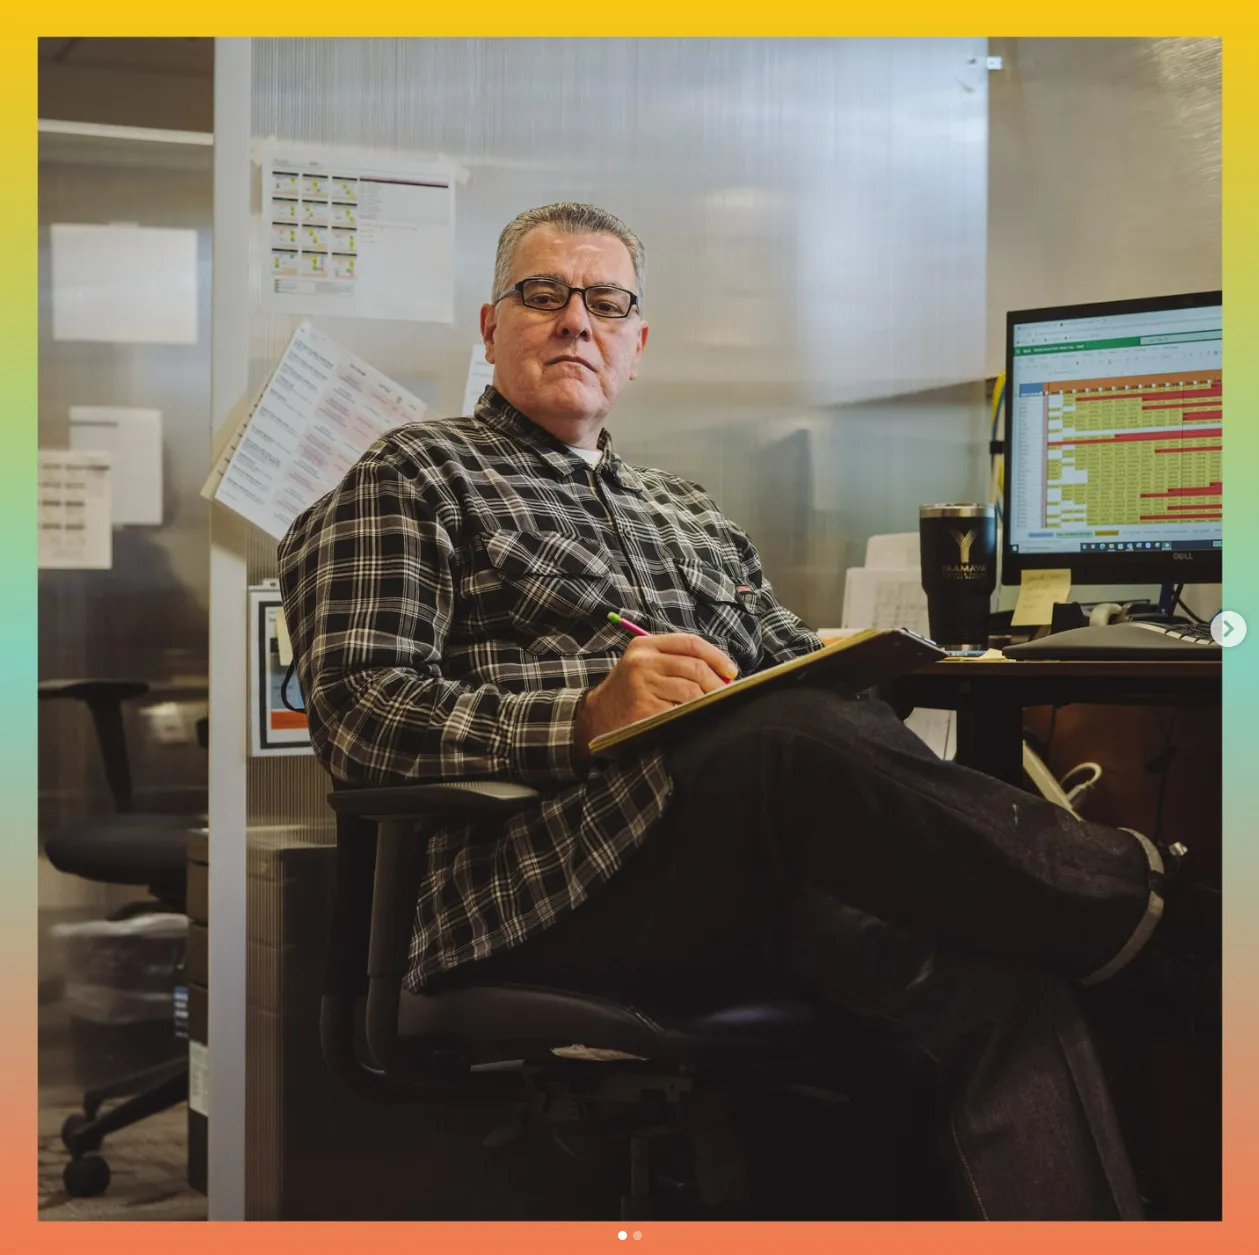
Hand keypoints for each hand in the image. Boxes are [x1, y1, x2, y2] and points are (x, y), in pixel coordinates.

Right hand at [574, 633, 738, 756]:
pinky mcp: (645, 708)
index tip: (731, 671)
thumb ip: (676, 661)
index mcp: (645, 645)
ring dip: (706, 700)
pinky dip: (691, 714)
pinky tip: (691, 717)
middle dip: (716, 683)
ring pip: (691, 690)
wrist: (597, 716)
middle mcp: (643, 661)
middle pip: (695, 667)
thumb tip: (721, 672)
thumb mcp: (645, 665)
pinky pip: (680, 710)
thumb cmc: (628, 691)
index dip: (716, 656)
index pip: (690, 643)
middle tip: (724, 694)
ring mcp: (642, 685)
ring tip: (708, 706)